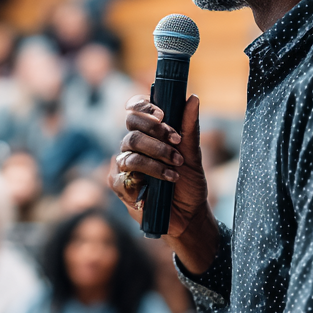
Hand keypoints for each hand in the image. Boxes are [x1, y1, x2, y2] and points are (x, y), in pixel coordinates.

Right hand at [108, 94, 219, 274]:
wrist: (189, 215)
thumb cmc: (189, 184)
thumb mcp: (192, 154)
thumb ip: (189, 127)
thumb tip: (193, 98)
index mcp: (147, 134)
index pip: (135, 111)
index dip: (143, 108)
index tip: (162, 114)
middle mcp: (131, 146)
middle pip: (131, 126)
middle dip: (155, 132)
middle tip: (176, 141)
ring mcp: (123, 165)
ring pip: (130, 148)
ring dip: (157, 156)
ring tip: (176, 167)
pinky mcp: (119, 185)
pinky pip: (125, 173)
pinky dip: (148, 174)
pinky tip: (165, 181)